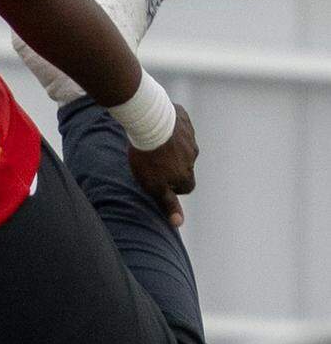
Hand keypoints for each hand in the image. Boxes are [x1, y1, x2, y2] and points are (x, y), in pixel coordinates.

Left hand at [127, 104, 197, 228]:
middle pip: (185, 166)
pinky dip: (171, 129)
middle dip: (172, 166)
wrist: (150, 122)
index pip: (186, 187)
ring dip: (171, 147)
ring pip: (182, 146)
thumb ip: (167, 204)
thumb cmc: (149, 158)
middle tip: (153, 162)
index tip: (159, 181)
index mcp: (187, 174)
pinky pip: (180, 127)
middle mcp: (193, 156)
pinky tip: (157, 128)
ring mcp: (190, 137)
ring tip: (153, 144)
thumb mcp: (154, 187)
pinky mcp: (184, 119)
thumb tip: (178, 224)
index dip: (172, 187)